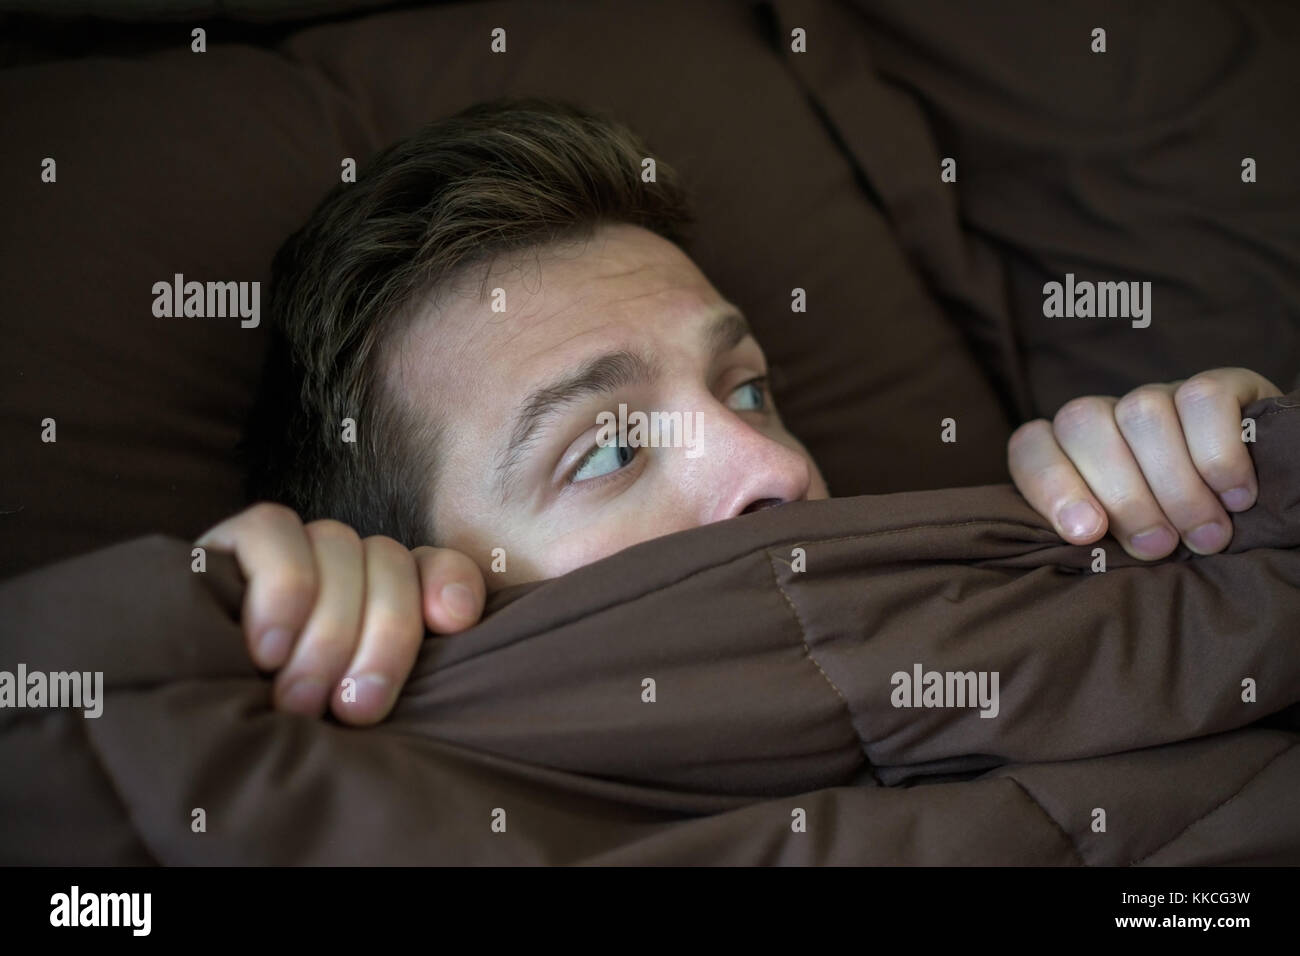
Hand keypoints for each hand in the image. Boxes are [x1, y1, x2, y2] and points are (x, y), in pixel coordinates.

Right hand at [196, 503, 486, 724]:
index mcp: (386, 597)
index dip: (451, 583)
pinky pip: (272, 530)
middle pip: (391, 562)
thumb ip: (387, 681)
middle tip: (353, 712)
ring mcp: (291, 548)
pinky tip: (267, 647)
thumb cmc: (280, 739)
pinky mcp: (232, 541)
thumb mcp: (347, 714)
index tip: (453, 624)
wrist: (180, 732)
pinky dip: (282, 587)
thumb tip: (439, 642)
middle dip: (381, 640)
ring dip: (327, 629)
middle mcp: (345, 565)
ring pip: (340, 546)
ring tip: (298, 701)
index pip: (437, 565)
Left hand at [1007, 367, 1282, 560]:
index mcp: (1070, 453)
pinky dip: (1219, 455)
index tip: (1086, 533)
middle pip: (1084, 425)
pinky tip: (1238, 498)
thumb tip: (1085, 539)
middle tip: (1159, 547)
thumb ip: (1100, 536)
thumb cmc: (1176, 537)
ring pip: (1142, 413)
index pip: (1032, 446)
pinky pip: (1204, 400)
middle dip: (1123, 497)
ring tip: (1205, 536)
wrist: (1250, 508)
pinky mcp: (1219, 385)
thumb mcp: (1128, 544)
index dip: (1051, 485)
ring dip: (1175, 485)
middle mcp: (1109, 417)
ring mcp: (1160, 397)